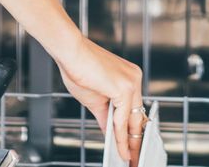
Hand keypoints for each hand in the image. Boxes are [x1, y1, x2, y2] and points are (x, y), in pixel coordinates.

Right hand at [54, 36, 144, 162]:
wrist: (70, 52)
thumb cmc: (78, 68)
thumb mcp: (95, 99)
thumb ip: (106, 117)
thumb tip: (110, 132)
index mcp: (130, 77)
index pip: (135, 109)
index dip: (134, 130)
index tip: (132, 145)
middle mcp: (134, 78)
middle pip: (138, 116)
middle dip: (135, 139)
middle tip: (135, 156)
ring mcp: (131, 82)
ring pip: (132, 120)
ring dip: (129, 141)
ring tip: (128, 157)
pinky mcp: (124, 88)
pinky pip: (122, 119)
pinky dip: (120, 135)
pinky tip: (118, 147)